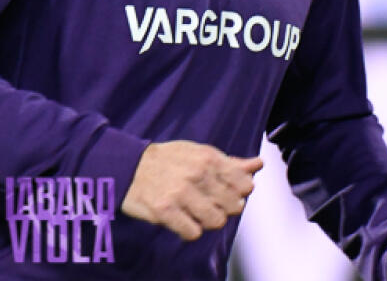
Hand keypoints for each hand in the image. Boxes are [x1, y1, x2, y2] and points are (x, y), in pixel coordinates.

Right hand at [120, 140, 261, 240]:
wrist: (129, 165)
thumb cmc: (167, 160)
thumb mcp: (199, 154)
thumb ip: (230, 162)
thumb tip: (257, 165)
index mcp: (208, 157)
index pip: (244, 184)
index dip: (238, 192)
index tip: (226, 192)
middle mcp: (197, 174)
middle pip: (233, 206)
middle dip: (224, 207)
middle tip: (208, 202)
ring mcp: (181, 193)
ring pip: (216, 221)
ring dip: (208, 220)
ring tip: (195, 211)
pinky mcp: (166, 211)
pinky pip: (193, 233)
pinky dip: (190, 230)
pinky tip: (182, 218)